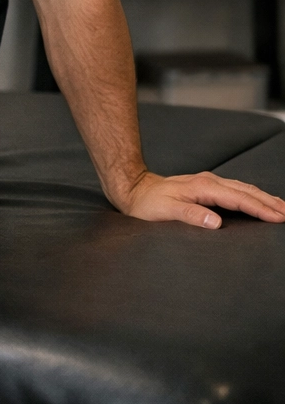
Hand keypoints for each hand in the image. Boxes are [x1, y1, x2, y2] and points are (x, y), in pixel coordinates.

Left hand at [116, 169, 284, 228]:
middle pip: (247, 191)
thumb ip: (190, 215)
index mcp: (203, 187)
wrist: (134, 190)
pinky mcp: (207, 186)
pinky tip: (260, 201)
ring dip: (264, 198)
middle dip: (270, 202)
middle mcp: (209, 182)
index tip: (278, 217)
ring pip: (244, 189)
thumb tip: (215, 222)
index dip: (260, 209)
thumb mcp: (165, 211)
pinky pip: (236, 190)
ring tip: (282, 208)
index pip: (238, 199)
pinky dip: (252, 196)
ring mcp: (209, 182)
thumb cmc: (148, 204)